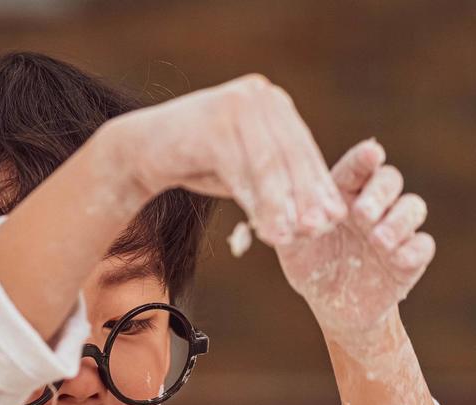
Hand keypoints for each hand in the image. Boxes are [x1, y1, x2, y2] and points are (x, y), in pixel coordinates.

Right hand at [100, 75, 346, 245]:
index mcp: (272, 103)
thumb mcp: (247, 168)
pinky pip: (243, 171)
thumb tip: (328, 213)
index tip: (334, 219)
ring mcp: (236, 104)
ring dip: (281, 207)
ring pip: (269, 167)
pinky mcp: (215, 122)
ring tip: (289, 238)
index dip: (318, 186)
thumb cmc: (199, 161)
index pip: (302, 148)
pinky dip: (257, 204)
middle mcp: (259, 96)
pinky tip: (265, 230)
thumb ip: (281, 179)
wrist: (141, 150)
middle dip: (305, 198)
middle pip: (290, 156)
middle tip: (317, 231)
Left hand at [275, 139, 434, 334]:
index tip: (371, 153)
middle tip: (363, 214)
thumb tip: (288, 217)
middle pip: (389, 180)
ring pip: (413, 207)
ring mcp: (396, 229)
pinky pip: (424, 245)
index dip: (365, 158)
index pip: (357, 168)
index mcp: (345, 193)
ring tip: (378, 240)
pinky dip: (413, 250)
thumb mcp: (294, 250)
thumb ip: (291, 229)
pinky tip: (398, 260)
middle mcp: (374, 205)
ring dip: (398, 221)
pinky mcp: (411, 257)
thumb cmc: (313, 268)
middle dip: (380, 193)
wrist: (335, 308)